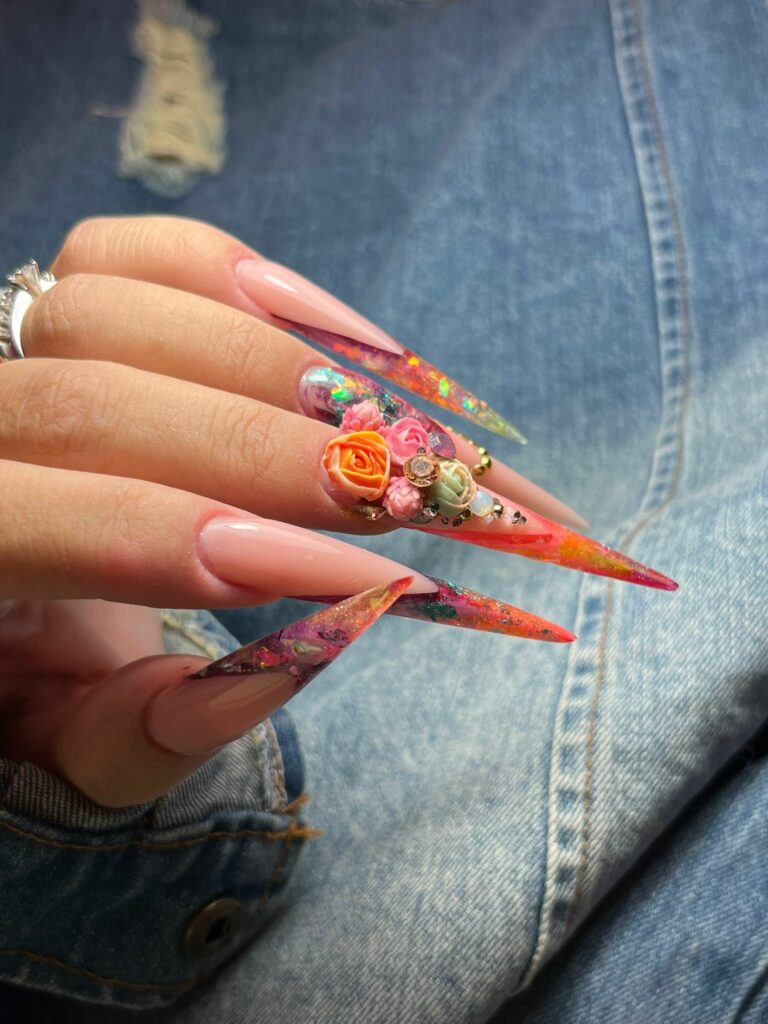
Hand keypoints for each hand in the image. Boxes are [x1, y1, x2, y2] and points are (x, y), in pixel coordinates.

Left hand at [0, 217, 441, 806]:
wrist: (4, 584)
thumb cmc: (24, 680)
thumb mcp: (67, 751)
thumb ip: (152, 732)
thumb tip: (299, 656)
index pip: (51, 524)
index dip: (195, 541)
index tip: (358, 577)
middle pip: (90, 402)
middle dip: (262, 448)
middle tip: (397, 494)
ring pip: (110, 305)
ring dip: (269, 361)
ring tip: (381, 421)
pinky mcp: (59, 293)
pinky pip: (140, 251)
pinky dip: (246, 281)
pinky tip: (339, 337)